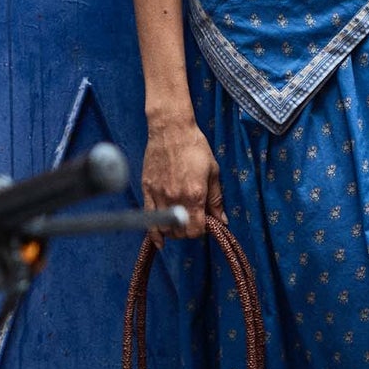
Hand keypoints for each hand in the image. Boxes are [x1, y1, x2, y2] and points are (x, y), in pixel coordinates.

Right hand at [141, 115, 225, 237]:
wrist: (171, 130)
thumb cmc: (194, 147)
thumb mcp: (213, 171)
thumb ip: (216, 199)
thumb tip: (222, 221)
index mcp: (195, 195)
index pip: (196, 230)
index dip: (202, 231)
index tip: (204, 223)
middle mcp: (176, 198)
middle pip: (180, 232)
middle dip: (188, 231)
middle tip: (192, 221)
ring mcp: (159, 195)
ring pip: (165, 228)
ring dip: (173, 231)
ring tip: (179, 222)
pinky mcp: (147, 190)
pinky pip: (149, 219)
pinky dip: (154, 232)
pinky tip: (160, 238)